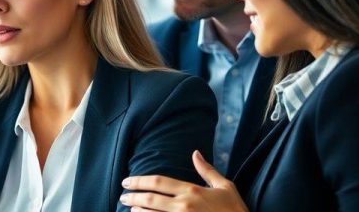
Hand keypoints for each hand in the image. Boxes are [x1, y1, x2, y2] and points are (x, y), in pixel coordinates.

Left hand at [119, 150, 247, 211]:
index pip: (158, 182)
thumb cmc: (235, 210)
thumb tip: (195, 153)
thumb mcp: (225, 187)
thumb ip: (207, 170)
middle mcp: (184, 206)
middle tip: (122, 196)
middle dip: (132, 196)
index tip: (127, 181)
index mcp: (192, 191)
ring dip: (137, 211)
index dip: (139, 181)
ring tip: (129, 208)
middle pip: (150, 198)